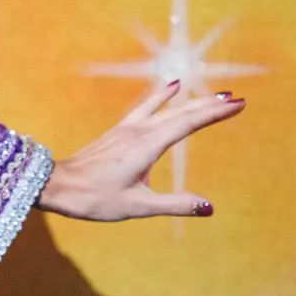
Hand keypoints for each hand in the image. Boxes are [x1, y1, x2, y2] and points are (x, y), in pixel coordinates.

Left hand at [36, 79, 245, 220]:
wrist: (57, 185)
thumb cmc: (94, 198)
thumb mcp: (138, 206)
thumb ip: (175, 205)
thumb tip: (209, 207)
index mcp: (146, 146)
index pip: (187, 123)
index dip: (214, 113)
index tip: (238, 103)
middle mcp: (137, 132)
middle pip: (179, 112)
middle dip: (209, 105)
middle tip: (235, 98)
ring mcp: (126, 129)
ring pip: (164, 109)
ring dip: (190, 101)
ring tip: (212, 93)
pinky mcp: (118, 132)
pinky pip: (145, 108)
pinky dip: (162, 97)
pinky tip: (170, 88)